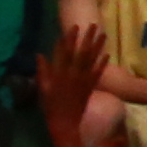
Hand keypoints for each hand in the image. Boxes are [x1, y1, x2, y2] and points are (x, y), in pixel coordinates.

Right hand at [36, 15, 112, 146]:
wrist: (65, 122)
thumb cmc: (50, 105)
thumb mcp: (42, 88)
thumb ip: (42, 71)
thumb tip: (40, 55)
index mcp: (60, 74)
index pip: (65, 52)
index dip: (70, 39)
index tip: (74, 27)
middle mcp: (73, 74)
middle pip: (81, 52)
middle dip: (87, 38)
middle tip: (92, 24)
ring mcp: (84, 80)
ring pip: (92, 60)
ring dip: (98, 46)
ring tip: (102, 34)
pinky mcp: (91, 86)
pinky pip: (98, 72)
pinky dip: (102, 63)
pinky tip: (107, 53)